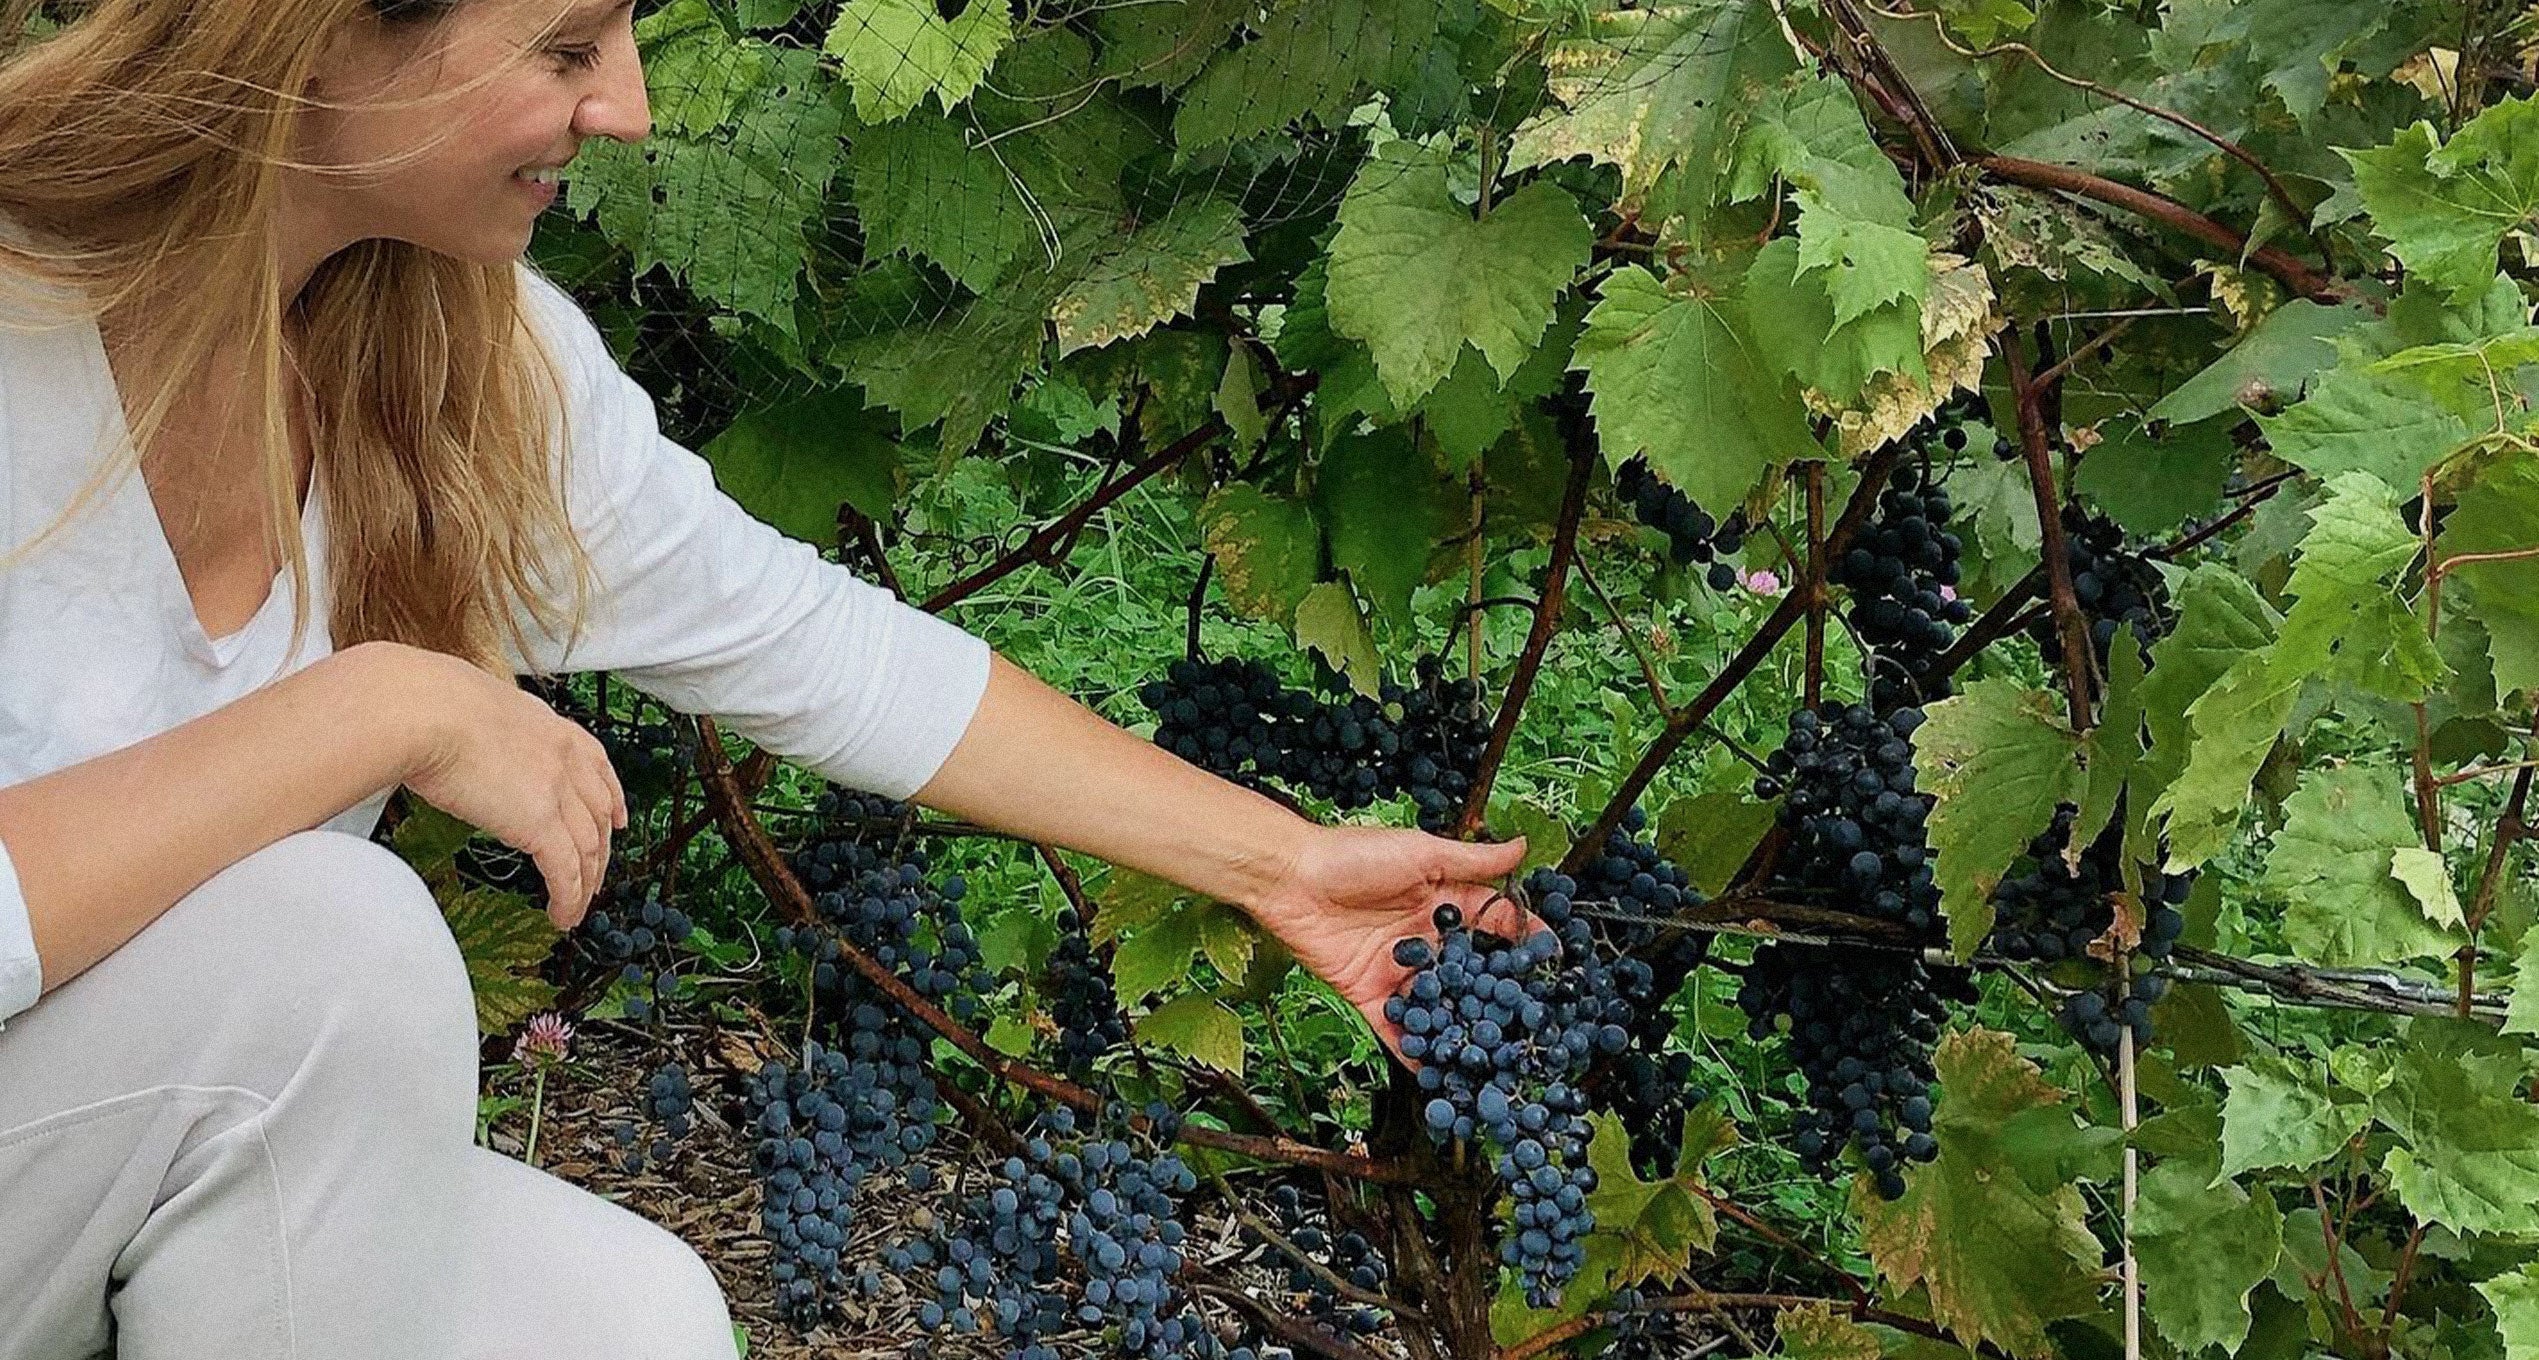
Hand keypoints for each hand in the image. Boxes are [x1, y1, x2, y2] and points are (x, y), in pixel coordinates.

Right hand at [369, 644, 627, 929]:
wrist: (422, 711)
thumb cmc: (424, 704)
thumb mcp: (472, 708)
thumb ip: (486, 732)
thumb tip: (462, 744)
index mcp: (548, 726)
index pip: (596, 764)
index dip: (611, 797)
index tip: (618, 818)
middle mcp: (563, 758)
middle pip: (597, 814)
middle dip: (600, 851)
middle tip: (594, 877)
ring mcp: (556, 792)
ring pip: (588, 849)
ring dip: (585, 884)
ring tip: (576, 908)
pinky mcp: (540, 825)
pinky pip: (565, 872)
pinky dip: (568, 899)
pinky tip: (561, 916)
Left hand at [1247, 824, 1536, 1061]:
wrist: (1290, 878)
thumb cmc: (1354, 855)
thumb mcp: (1421, 853)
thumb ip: (1472, 861)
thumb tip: (1524, 848)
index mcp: (1445, 902)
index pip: (1497, 926)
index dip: (1526, 942)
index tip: (1557, 964)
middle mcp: (1428, 939)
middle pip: (1473, 972)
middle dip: (1502, 996)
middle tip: (1534, 1023)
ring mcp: (1401, 970)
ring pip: (1441, 1005)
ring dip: (1463, 1030)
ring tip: (1495, 1059)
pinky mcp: (1370, 995)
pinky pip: (1396, 1030)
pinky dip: (1413, 1053)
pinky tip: (1437, 1077)